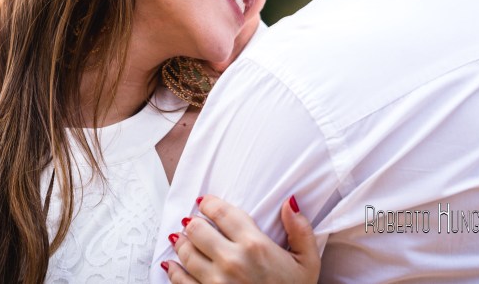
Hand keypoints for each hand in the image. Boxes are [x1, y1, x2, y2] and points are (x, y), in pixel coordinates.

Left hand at [162, 194, 319, 283]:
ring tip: (182, 238)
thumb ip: (300, 230)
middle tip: (194, 221)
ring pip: (186, 252)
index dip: (209, 203)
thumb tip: (289, 204)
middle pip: (197, 228)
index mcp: (255, 245)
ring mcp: (216, 282)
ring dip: (182, 242)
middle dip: (194, 221)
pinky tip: (171, 265)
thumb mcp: (307, 263)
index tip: (205, 202)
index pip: (222, 212)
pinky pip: (180, 281)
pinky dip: (174, 270)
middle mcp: (232, 260)